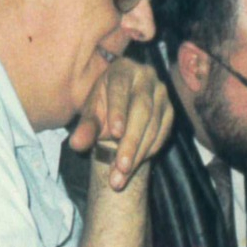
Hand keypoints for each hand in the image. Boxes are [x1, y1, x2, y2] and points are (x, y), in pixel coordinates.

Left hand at [70, 57, 173, 190]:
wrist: (122, 109)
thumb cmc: (103, 107)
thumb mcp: (91, 114)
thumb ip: (85, 128)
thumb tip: (76, 144)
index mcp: (122, 70)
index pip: (121, 90)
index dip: (118, 111)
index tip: (115, 134)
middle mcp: (146, 77)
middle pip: (142, 111)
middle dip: (131, 142)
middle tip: (120, 168)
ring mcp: (161, 94)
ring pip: (154, 126)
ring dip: (139, 154)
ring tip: (121, 176)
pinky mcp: (170, 111)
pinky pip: (162, 134)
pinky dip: (149, 152)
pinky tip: (134, 166)